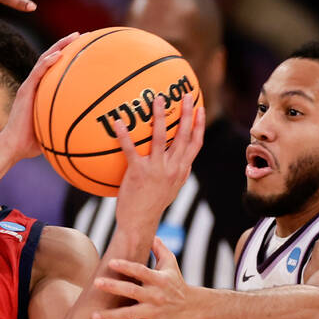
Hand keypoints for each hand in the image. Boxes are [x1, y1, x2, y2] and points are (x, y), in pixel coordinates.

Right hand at [0, 32, 80, 159]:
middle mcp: (35, 85)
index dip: (68, 57)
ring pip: (45, 59)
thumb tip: (88, 132)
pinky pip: (38, 72)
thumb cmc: (33, 143)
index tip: (84, 49)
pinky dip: (48, 62)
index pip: (55, 69)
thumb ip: (67, 125)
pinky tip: (59, 54)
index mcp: (41, 92)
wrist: (14, 146)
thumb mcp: (55, 130)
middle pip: (51, 58)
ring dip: (60, 46)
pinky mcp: (25, 90)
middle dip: (67, 45)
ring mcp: (29, 86)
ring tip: (75, 36)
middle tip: (83, 36)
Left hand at [91, 237, 190, 318]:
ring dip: (111, 315)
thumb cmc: (175, 282)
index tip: (111, 262)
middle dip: (113, 287)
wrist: (191, 307)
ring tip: (93, 315)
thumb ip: (159, 249)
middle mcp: (156, 296)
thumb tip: (150, 233)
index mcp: (159, 279)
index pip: (141, 271)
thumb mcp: (170, 264)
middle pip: (132, 291)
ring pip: (130, 314)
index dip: (126, 266)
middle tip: (96, 283)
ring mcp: (154, 312)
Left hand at [113, 94, 204, 233]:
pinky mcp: (138, 173)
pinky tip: (117, 122)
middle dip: (187, 113)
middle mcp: (172, 168)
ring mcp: (156, 170)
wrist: (139, 222)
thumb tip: (176, 160)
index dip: (199, 125)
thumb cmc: (151, 204)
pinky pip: (130, 150)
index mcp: (181, 170)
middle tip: (188, 95)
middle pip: (183, 136)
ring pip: (161, 137)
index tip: (200, 109)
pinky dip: (124, 135)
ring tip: (157, 99)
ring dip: (160, 116)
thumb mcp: (170, 188)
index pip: (195, 144)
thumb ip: (174, 172)